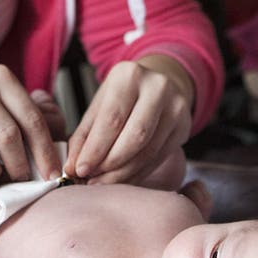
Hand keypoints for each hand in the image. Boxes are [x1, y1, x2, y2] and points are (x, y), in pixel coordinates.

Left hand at [64, 56, 192, 184]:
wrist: (157, 85)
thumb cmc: (123, 96)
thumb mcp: (99, 105)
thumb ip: (85, 135)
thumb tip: (72, 166)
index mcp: (129, 76)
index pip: (112, 119)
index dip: (95, 149)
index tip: (80, 169)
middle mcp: (157, 87)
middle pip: (134, 137)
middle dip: (110, 164)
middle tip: (91, 179)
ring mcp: (175, 107)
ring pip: (148, 151)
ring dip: (123, 172)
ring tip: (103, 181)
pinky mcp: (184, 127)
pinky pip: (158, 157)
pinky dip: (137, 173)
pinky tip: (122, 178)